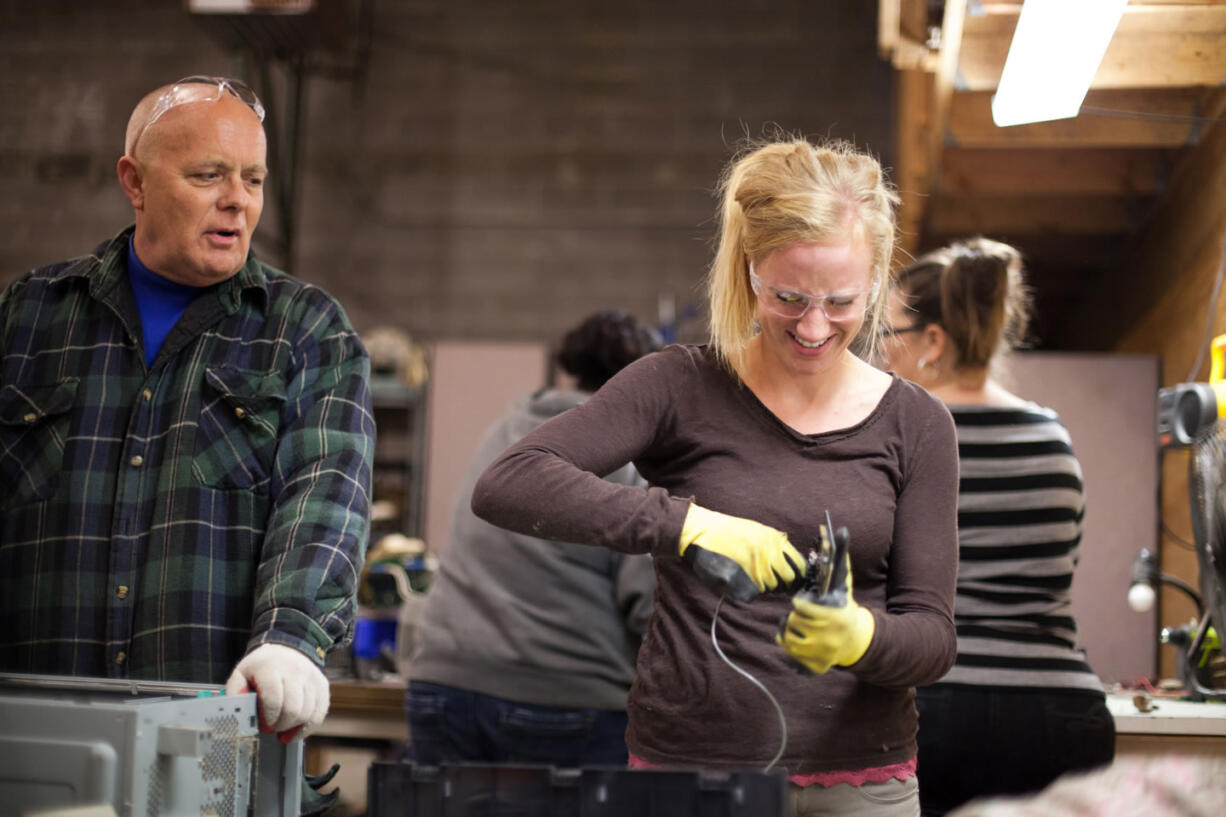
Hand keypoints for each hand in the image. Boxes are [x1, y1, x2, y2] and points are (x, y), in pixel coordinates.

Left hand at [224, 643, 329, 741]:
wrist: (287, 650)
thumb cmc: (262, 667)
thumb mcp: (242, 674)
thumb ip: (235, 692)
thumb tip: (236, 711)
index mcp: (271, 668)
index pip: (273, 700)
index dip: (267, 719)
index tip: (262, 726)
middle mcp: (295, 671)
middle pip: (292, 709)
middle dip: (280, 726)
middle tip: (271, 728)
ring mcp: (311, 678)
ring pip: (307, 713)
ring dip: (292, 727)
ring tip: (281, 728)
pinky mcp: (322, 686)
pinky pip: (319, 714)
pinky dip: (307, 728)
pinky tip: (295, 731)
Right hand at [679, 503, 804, 600]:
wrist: (703, 531)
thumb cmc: (729, 531)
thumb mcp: (758, 530)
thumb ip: (775, 545)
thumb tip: (791, 563)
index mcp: (774, 540)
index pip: (799, 563)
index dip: (798, 574)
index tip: (794, 578)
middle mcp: (768, 552)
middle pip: (788, 579)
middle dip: (784, 584)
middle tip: (774, 582)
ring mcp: (755, 566)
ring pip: (772, 587)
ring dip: (766, 587)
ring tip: (753, 578)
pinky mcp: (741, 577)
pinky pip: (755, 592)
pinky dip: (752, 591)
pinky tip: (744, 581)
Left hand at [777, 557, 874, 673]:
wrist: (856, 641)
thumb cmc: (845, 607)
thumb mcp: (844, 585)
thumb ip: (840, 560)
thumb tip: (840, 530)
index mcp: (833, 617)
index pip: (800, 607)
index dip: (800, 603)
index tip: (805, 602)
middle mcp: (827, 638)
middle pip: (793, 622)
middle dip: (797, 616)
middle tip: (806, 616)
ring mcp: (820, 654)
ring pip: (788, 638)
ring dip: (790, 630)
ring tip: (802, 626)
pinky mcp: (815, 665)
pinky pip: (789, 653)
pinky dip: (789, 645)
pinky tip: (800, 638)